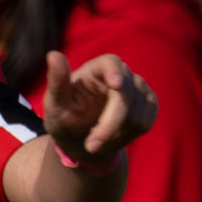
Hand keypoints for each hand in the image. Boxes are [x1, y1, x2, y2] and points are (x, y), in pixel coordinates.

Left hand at [42, 51, 156, 166]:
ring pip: (136, 114)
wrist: (80, 138)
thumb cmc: (64, 118)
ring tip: (96, 139)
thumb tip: (52, 54)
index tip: (116, 84)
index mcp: (97, 68)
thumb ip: (57, 81)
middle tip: (91, 146)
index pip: (111, 63)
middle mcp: (122, 73)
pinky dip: (128, 137)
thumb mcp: (55, 104)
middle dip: (109, 125)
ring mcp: (138, 87)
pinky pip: (145, 122)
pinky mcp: (149, 104)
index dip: (115, 72)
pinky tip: (112, 137)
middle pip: (125, 96)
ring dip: (115, 135)